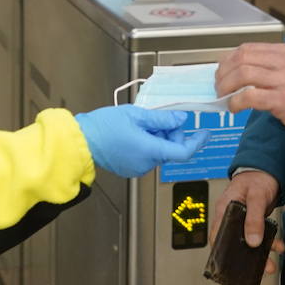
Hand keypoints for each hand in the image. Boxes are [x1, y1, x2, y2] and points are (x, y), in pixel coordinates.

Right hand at [74, 105, 210, 178]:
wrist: (81, 141)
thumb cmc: (103, 127)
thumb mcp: (136, 115)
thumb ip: (162, 119)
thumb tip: (180, 119)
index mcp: (151, 151)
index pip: (184, 151)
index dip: (197, 142)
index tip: (204, 133)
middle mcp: (147, 164)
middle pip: (170, 148)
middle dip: (169, 133)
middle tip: (157, 119)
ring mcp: (138, 168)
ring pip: (159, 152)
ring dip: (157, 138)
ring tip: (139, 125)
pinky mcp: (130, 168)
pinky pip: (147, 156)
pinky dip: (147, 144)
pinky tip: (133, 134)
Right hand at [213, 170, 284, 274]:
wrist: (268, 170)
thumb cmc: (257, 179)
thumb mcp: (257, 198)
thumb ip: (254, 219)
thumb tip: (252, 241)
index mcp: (224, 210)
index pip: (217, 234)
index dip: (220, 251)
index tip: (228, 266)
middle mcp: (231, 217)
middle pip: (234, 242)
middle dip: (245, 258)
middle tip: (258, 270)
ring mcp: (242, 220)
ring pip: (248, 242)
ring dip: (260, 254)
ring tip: (270, 266)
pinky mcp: (253, 222)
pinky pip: (259, 236)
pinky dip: (268, 244)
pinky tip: (278, 247)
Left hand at [215, 42, 284, 138]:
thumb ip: (271, 67)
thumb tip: (241, 73)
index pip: (248, 48)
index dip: (229, 60)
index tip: (222, 71)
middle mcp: (284, 62)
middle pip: (241, 58)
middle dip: (224, 73)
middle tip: (219, 86)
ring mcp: (283, 80)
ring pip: (242, 74)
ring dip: (226, 86)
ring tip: (223, 96)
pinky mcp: (282, 100)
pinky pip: (249, 96)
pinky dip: (235, 101)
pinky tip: (234, 107)